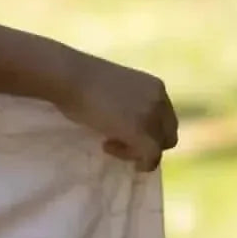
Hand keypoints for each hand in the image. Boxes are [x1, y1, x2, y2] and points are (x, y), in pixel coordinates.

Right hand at [61, 54, 178, 171]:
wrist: (69, 76)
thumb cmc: (81, 79)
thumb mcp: (116, 89)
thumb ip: (130, 104)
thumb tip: (128, 125)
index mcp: (156, 87)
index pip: (166, 119)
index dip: (148, 130)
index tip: (121, 129)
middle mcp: (160, 100)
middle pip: (168, 135)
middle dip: (146, 143)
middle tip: (117, 140)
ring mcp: (151, 116)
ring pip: (158, 147)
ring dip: (135, 151)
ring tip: (108, 142)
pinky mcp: (139, 132)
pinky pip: (151, 157)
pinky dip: (138, 162)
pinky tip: (109, 148)